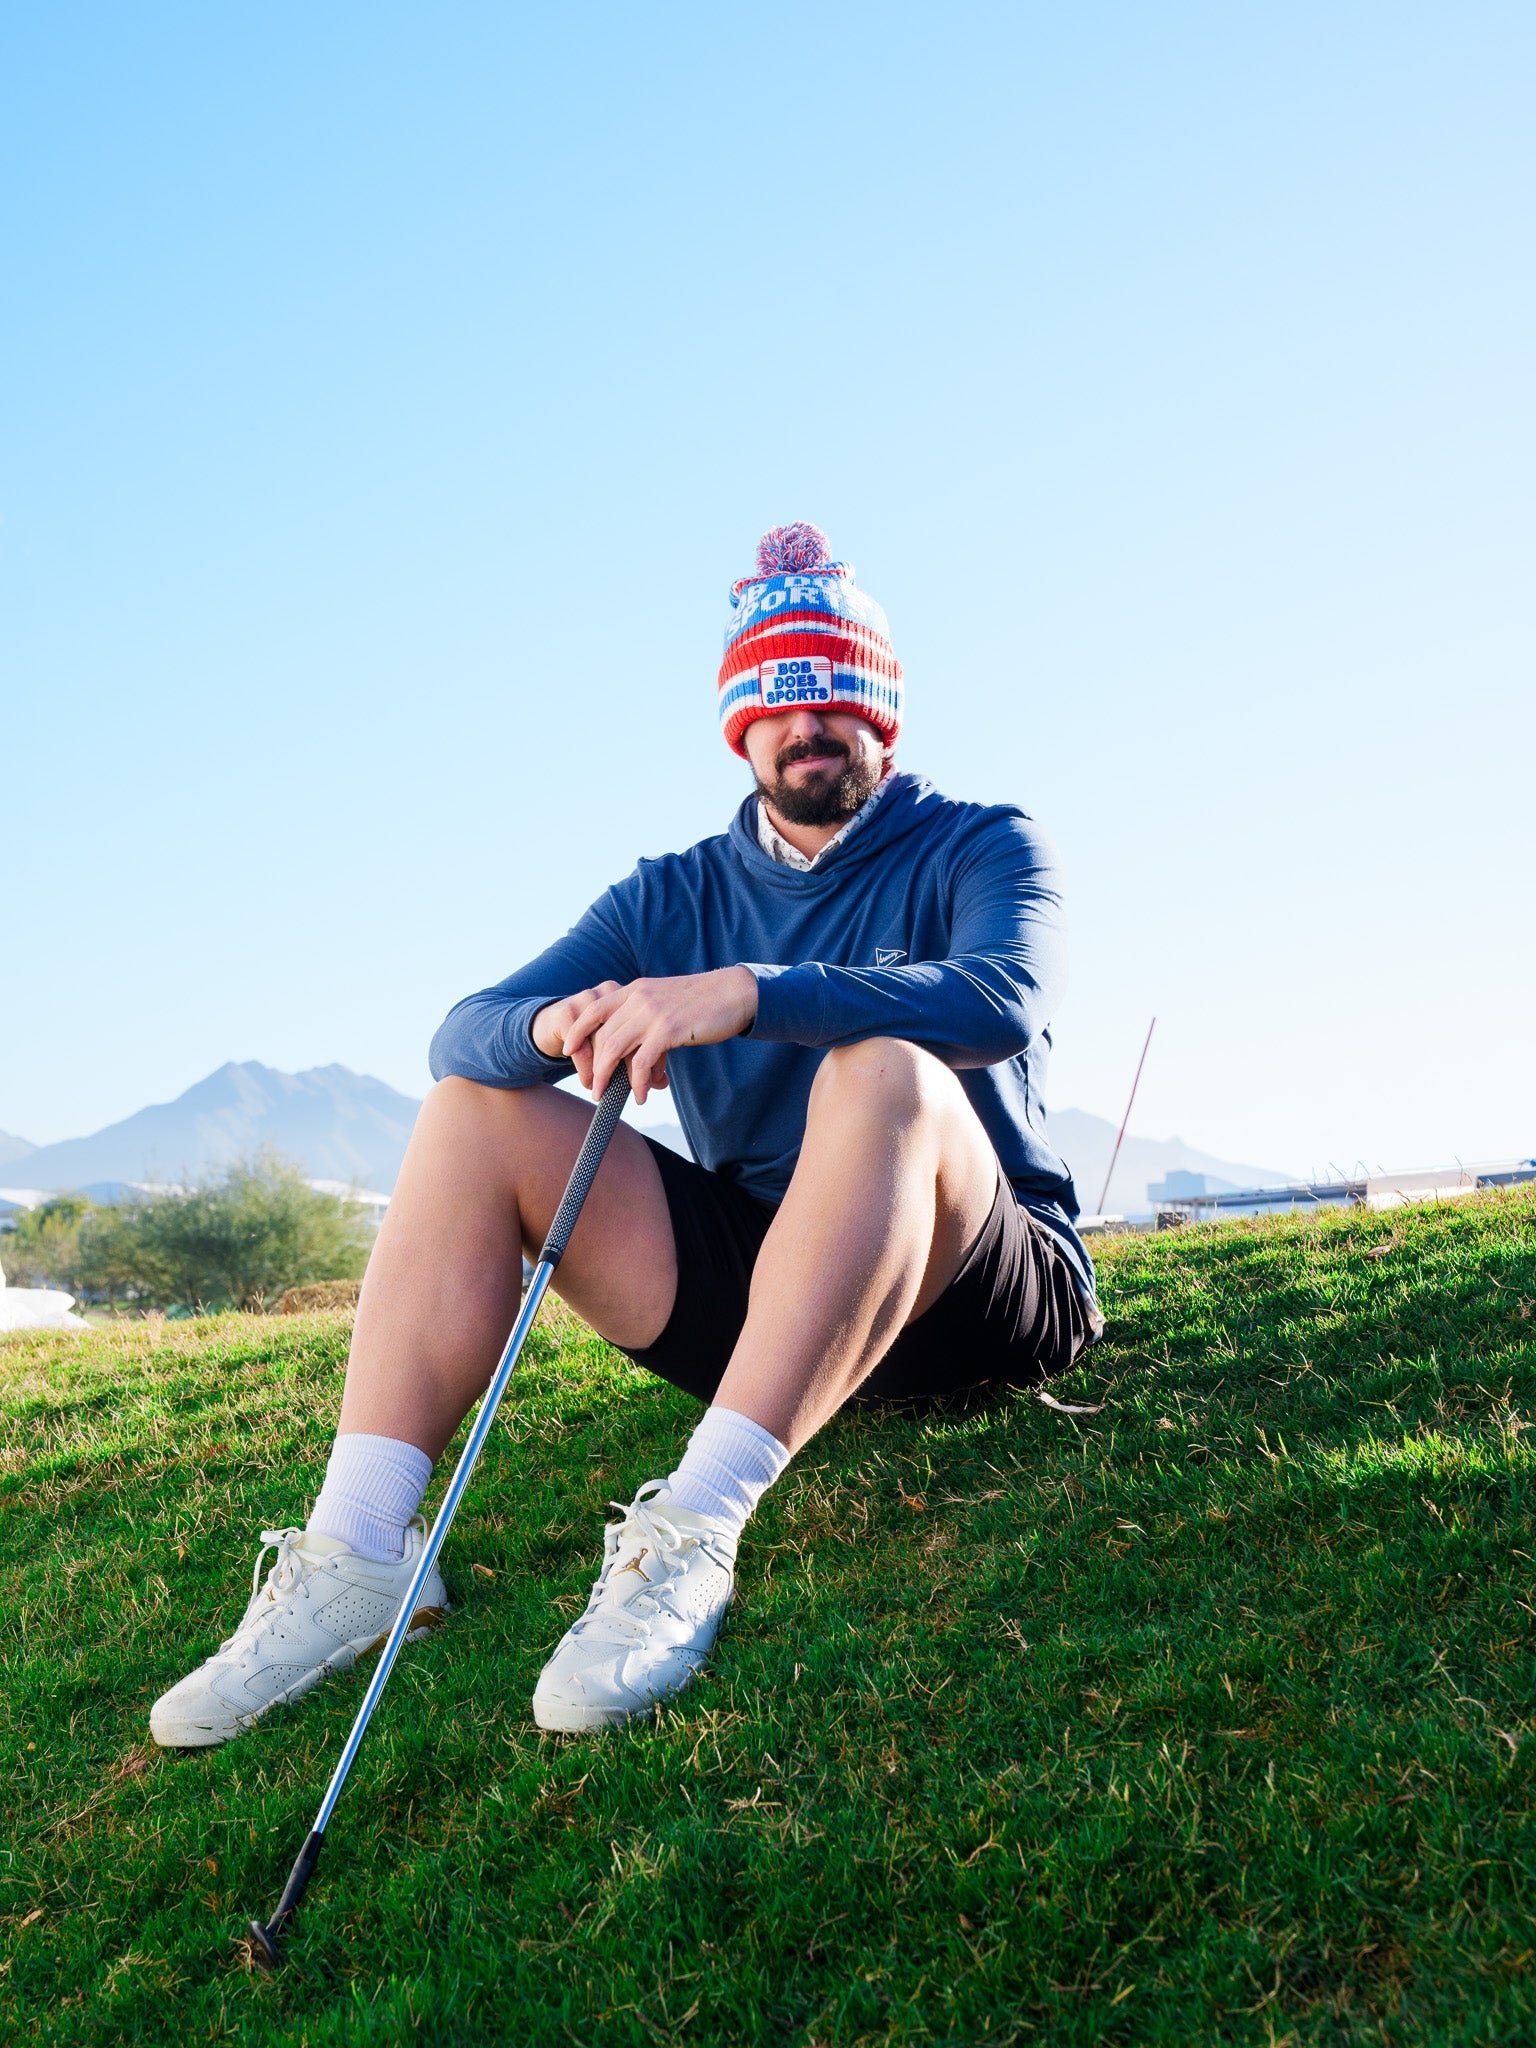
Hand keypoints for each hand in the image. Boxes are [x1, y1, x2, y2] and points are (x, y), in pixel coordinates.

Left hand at [536, 968, 757, 1104]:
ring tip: (608, 1095)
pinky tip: (641, 1095)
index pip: (594, 1008)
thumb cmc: (704, 1001)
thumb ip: (646, 1012)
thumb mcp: (666, 998)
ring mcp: (652, 1013)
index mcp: (636, 989)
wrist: (735, 993)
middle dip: (594, 1065)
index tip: (568, 1049)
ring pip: (615, 1049)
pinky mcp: (668, 1030)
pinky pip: (642, 1062)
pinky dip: (638, 1083)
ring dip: (608, 1077)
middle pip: (602, 1036)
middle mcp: (639, 998)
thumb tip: (635, 1040)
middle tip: (594, 1087)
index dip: (578, 1030)